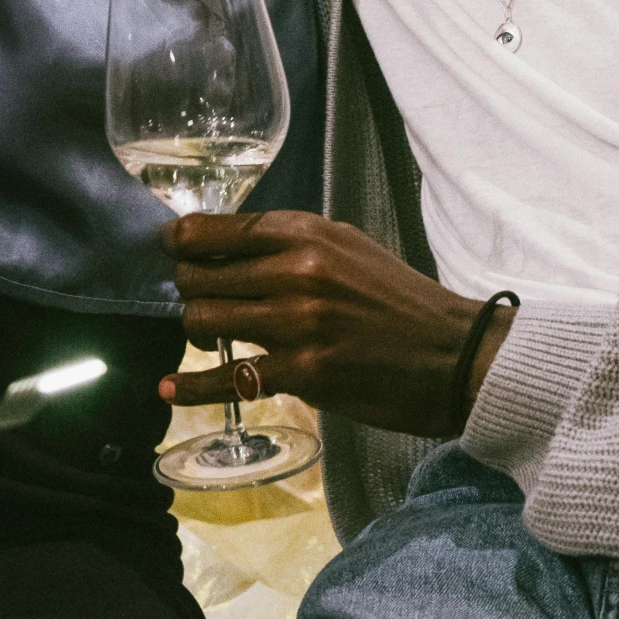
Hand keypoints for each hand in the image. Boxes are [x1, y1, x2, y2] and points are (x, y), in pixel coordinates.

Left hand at [158, 209, 515, 434]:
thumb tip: (229, 249)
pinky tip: (171, 387)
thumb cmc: (398, 299)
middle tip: (192, 299)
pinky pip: (228, 378)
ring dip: (194, 331)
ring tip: (203, 337)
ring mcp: (298, 323)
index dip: (180, 241)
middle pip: (200, 276)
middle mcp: (297, 270)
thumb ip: (292, 244)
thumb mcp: (349, 248)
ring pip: (203, 322)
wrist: (450, 354)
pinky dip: (192, 385)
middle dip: (186, 289)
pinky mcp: (303, 372)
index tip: (169, 250)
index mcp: (308, 233)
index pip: (217, 230)